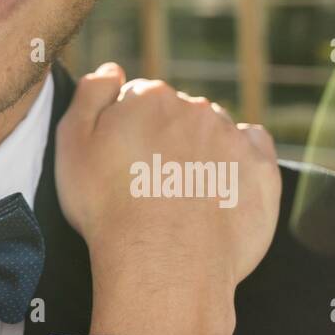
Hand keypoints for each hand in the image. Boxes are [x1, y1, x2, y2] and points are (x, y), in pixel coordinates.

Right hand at [54, 63, 280, 334]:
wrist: (162, 265)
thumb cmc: (108, 208)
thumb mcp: (72, 145)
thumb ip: (90, 96)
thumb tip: (111, 69)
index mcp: (149, 97)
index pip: (139, 98)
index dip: (128, 129)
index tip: (123, 161)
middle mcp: (195, 108)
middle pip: (178, 114)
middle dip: (166, 138)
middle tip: (150, 182)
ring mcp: (233, 138)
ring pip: (215, 132)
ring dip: (202, 150)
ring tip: (184, 194)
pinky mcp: (262, 171)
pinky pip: (254, 149)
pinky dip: (240, 161)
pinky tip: (221, 186)